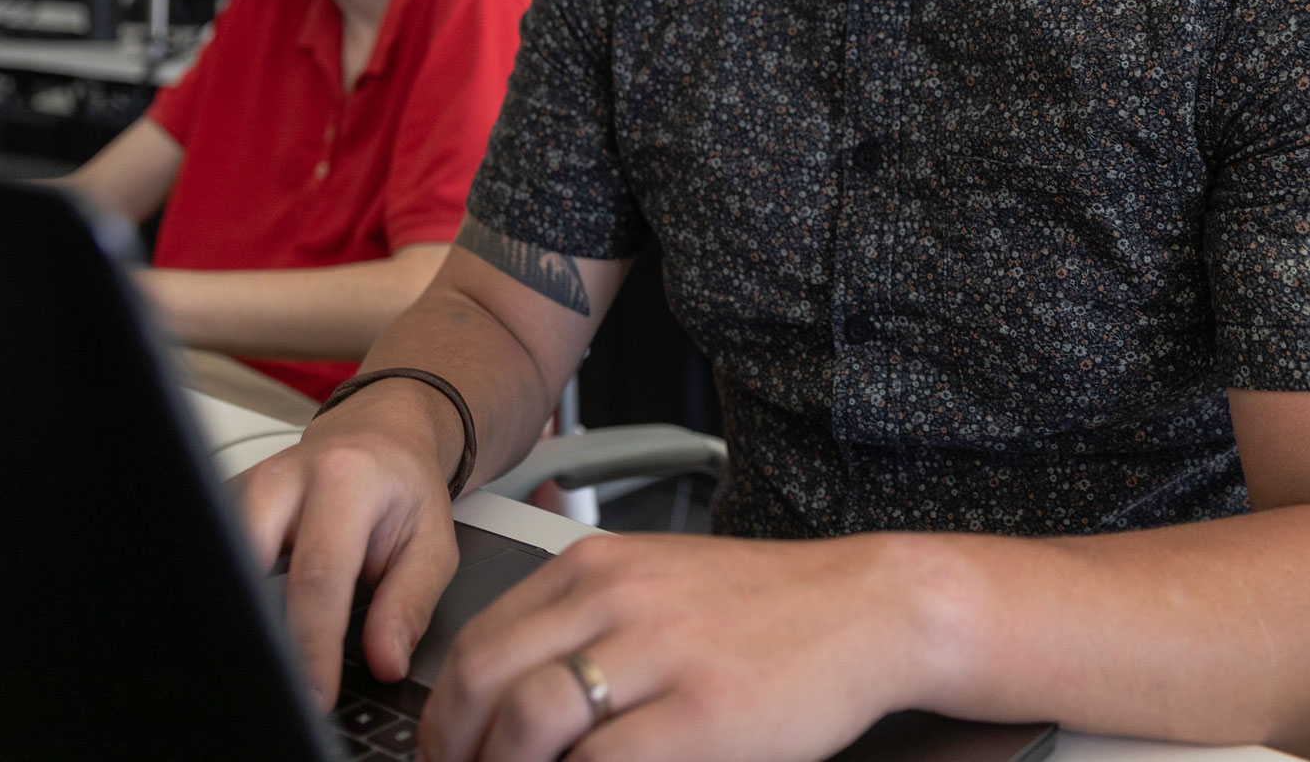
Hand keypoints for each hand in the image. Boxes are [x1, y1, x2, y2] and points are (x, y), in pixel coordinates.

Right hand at [236, 383, 463, 704]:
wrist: (379, 434)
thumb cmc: (404, 486)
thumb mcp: (432, 542)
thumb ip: (410, 603)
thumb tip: (385, 660)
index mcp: (346, 479)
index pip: (318, 576)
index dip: (312, 645)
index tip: (314, 694)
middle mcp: (286, 476)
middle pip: (247, 562)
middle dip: (256, 629)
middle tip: (279, 682)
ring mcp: (249, 485)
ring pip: (221, 556)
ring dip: (238, 610)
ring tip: (265, 650)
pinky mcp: (226, 501)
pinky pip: (216, 551)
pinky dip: (229, 591)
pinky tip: (248, 619)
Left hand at [420, 531, 925, 761]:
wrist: (864, 606)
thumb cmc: (762, 608)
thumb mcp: (656, 582)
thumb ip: (584, 620)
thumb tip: (505, 695)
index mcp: (596, 567)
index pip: (479, 642)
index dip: (445, 717)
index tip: (444, 756)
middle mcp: (616, 597)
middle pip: (484, 680)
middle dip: (454, 751)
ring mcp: (658, 653)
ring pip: (530, 722)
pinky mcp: (702, 713)